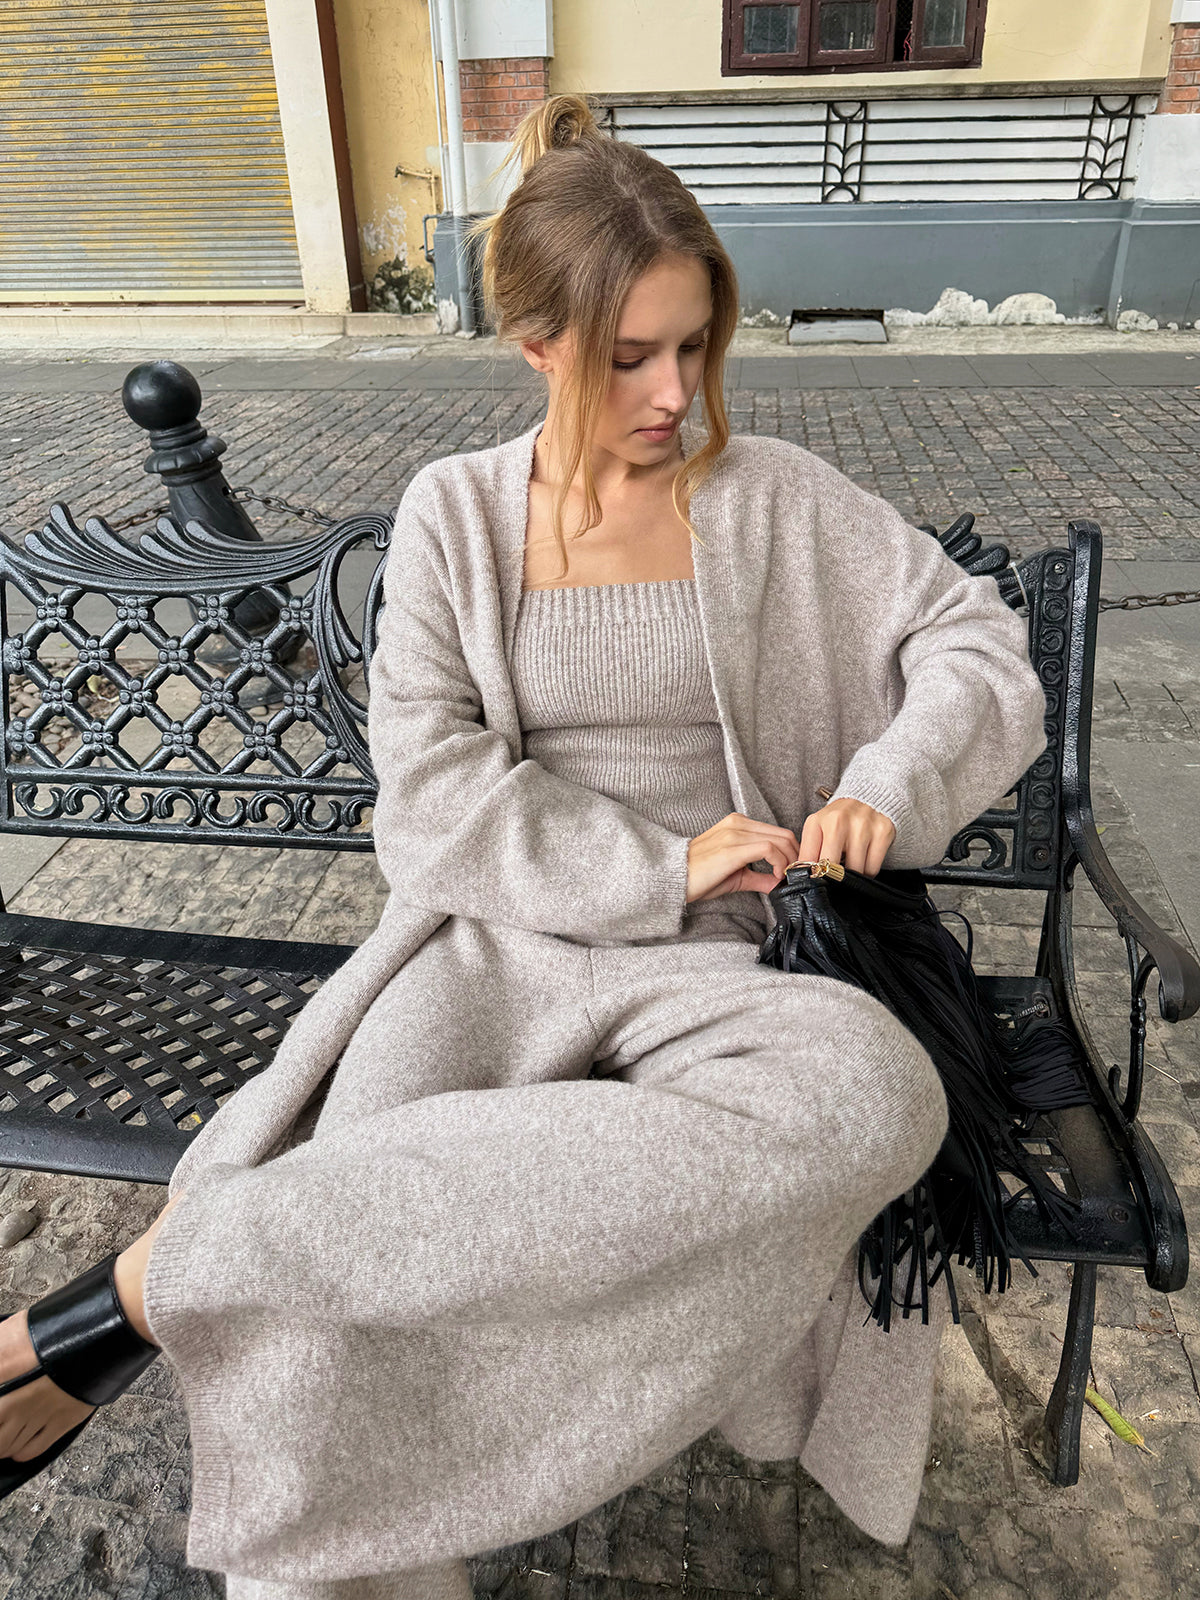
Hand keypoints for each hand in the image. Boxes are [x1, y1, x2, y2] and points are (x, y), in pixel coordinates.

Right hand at [685, 813, 801, 903]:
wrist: (674, 879)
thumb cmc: (700, 877)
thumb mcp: (736, 876)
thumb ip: (759, 877)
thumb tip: (780, 884)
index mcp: (737, 824)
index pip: (777, 832)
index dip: (792, 852)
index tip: (793, 871)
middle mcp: (737, 824)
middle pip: (784, 834)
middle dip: (796, 857)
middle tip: (795, 876)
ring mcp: (734, 833)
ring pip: (780, 840)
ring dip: (790, 861)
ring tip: (785, 878)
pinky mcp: (732, 847)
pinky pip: (769, 849)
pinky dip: (779, 863)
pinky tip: (775, 876)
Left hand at [795, 797, 895, 876]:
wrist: (869, 795)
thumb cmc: (841, 817)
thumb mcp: (818, 826)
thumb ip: (809, 850)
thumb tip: (803, 876)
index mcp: (818, 821)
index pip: (808, 860)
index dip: (811, 874)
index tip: (815, 878)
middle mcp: (839, 822)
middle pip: (832, 868)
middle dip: (833, 876)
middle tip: (835, 874)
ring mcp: (862, 827)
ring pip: (855, 871)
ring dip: (853, 874)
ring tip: (851, 862)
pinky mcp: (882, 833)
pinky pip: (872, 868)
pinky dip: (868, 870)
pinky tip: (864, 859)